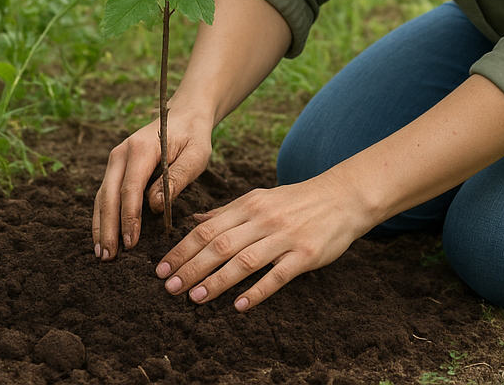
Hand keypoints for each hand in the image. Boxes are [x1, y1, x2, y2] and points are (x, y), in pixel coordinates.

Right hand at [91, 112, 211, 259]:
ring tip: (102, 254)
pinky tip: (103, 237)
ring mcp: (116, 159)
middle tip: (108, 257)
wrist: (184, 115)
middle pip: (108, 195)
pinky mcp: (116, 167)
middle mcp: (122, 152)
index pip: (130, 188)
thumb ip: (176, 178)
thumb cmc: (193, 136)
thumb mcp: (196, 155)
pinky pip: (105, 194)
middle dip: (107, 228)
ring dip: (100, 226)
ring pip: (102, 197)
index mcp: (142, 148)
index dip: (128, 217)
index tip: (130, 243)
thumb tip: (154, 206)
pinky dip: (102, 216)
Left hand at [154, 173, 372, 310]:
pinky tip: (240, 306)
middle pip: (220, 245)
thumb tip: (194, 221)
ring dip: (217, 281)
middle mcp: (264, 219)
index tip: (161, 269)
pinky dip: (257, 290)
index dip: (182, 249)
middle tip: (169, 288)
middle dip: (191, 267)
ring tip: (195, 298)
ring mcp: (285, 236)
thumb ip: (227, 212)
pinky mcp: (305, 254)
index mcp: (249, 205)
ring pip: (244, 260)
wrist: (342, 197)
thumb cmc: (296, 201)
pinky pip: (278, 274)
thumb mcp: (260, 198)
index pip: (207, 228)